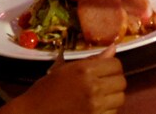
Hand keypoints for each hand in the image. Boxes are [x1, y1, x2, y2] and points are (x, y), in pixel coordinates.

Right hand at [10, 46, 124, 113]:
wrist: (34, 112)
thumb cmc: (47, 89)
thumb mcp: (66, 69)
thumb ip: (92, 60)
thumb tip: (113, 48)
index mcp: (85, 70)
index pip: (116, 64)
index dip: (111, 66)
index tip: (105, 70)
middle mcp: (93, 87)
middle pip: (121, 81)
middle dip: (114, 81)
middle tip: (103, 83)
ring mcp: (95, 105)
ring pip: (120, 98)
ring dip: (113, 96)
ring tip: (100, 96)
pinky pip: (113, 112)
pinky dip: (107, 110)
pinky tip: (96, 107)